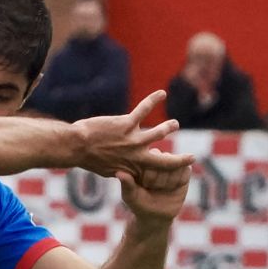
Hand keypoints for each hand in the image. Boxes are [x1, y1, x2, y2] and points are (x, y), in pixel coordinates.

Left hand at [72, 91, 188, 179]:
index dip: (166, 174)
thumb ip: (120, 171)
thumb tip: (125, 173)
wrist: (77, 147)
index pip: (154, 174)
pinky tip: (162, 93)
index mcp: (132, 169)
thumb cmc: (89, 158)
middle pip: (164, 162)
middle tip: (191, 158)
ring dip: (168, 128)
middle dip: (179, 161)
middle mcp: (135, 157)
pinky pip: (144, 110)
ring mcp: (133, 141)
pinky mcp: (127, 125)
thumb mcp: (107, 170)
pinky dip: (153, 100)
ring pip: (158, 133)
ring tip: (175, 124)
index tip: (175, 174)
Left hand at [119, 163, 191, 224]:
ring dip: (170, 182)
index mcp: (143, 162)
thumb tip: (119, 173)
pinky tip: (173, 188)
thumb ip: (127, 184)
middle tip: (154, 188)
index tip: (144, 186)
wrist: (155, 216)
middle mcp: (158, 159)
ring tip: (163, 189)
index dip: (149, 176)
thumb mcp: (130, 196)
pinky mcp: (185, 170)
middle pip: (165, 162)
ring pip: (176, 166)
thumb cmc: (139, 204)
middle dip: (160, 180)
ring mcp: (172, 163)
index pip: (151, 161)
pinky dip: (179, 182)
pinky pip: (185, 172)